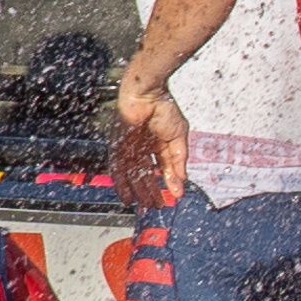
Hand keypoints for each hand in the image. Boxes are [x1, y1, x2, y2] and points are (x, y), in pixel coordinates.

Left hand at [110, 76, 186, 208]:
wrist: (147, 94)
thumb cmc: (164, 109)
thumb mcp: (178, 137)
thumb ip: (179, 159)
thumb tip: (183, 180)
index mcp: (158, 144)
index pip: (162, 168)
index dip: (169, 182)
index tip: (175, 196)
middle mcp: (143, 148)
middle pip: (146, 175)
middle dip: (152, 191)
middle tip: (157, 205)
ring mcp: (130, 148)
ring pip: (133, 175)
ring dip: (138, 191)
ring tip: (144, 205)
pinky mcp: (118, 147)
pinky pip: (117, 169)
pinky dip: (121, 183)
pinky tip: (126, 195)